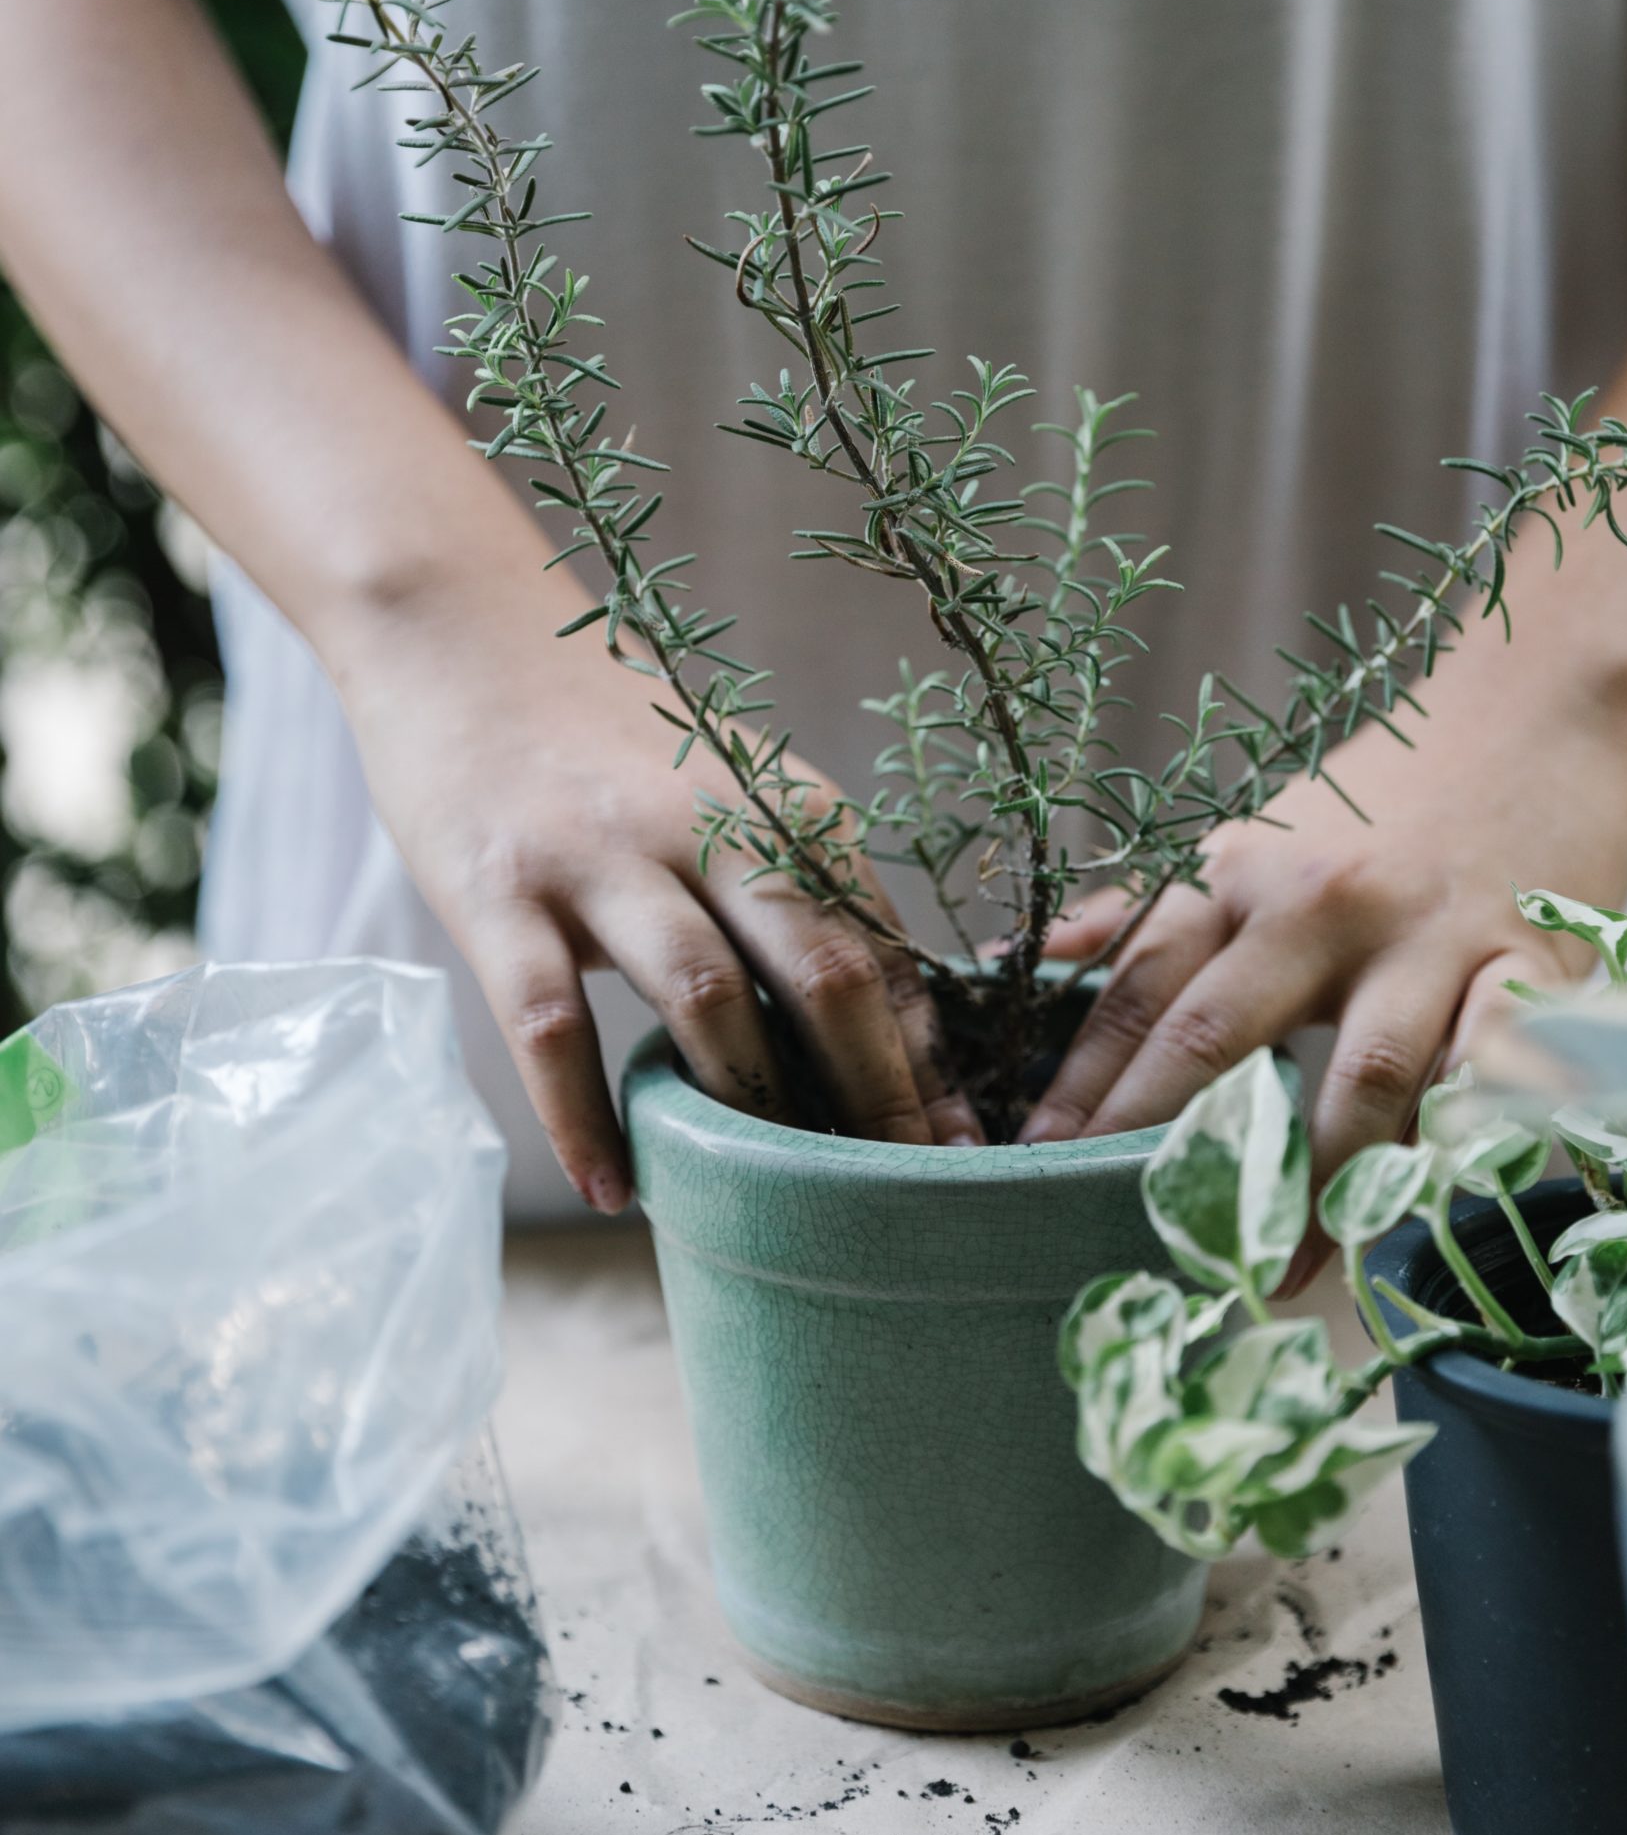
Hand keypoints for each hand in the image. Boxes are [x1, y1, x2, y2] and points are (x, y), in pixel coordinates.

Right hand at [337, 580, 980, 1211]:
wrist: (455, 628)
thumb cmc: (603, 738)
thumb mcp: (724, 791)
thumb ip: (793, 885)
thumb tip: (887, 1023)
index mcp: (782, 806)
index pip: (882, 946)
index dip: (930, 1058)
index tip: (962, 1148)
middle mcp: (707, 824)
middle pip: (825, 972)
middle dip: (876, 1097)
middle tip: (901, 1196)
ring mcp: (602, 855)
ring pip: (706, 998)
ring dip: (749, 1111)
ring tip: (770, 1206)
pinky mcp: (500, 888)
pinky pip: (550, 1025)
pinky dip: (584, 1120)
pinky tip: (613, 1190)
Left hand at [1018, 616, 1626, 1267]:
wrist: (1536, 721)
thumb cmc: (1377, 802)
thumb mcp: (1246, 840)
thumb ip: (1140, 911)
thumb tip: (1015, 962)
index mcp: (1240, 875)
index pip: (1139, 991)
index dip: (1082, 1084)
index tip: (1033, 1163)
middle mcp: (1321, 905)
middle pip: (1221, 1038)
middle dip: (1164, 1146)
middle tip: (1124, 1237)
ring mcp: (1426, 940)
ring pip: (1356, 1083)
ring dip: (1311, 1190)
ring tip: (1272, 1272)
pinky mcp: (1525, 968)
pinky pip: (1484, 1074)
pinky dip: (1453, 1144)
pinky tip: (1416, 1208)